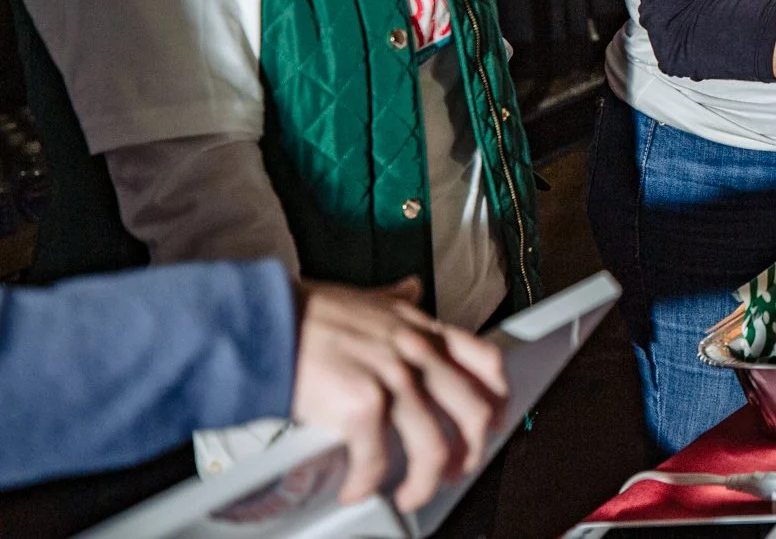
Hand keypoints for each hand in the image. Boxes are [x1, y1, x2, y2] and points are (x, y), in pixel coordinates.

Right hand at [291, 278, 508, 510]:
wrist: (269, 322)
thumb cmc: (311, 314)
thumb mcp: (369, 299)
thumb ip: (397, 299)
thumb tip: (412, 289)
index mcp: (422, 330)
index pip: (484, 361)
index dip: (497, 398)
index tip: (493, 422)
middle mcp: (416, 354)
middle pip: (472, 412)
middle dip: (471, 451)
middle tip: (455, 470)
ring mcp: (392, 379)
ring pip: (433, 446)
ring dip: (425, 483)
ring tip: (410, 495)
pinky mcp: (361, 405)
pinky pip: (377, 460)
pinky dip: (367, 484)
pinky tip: (356, 488)